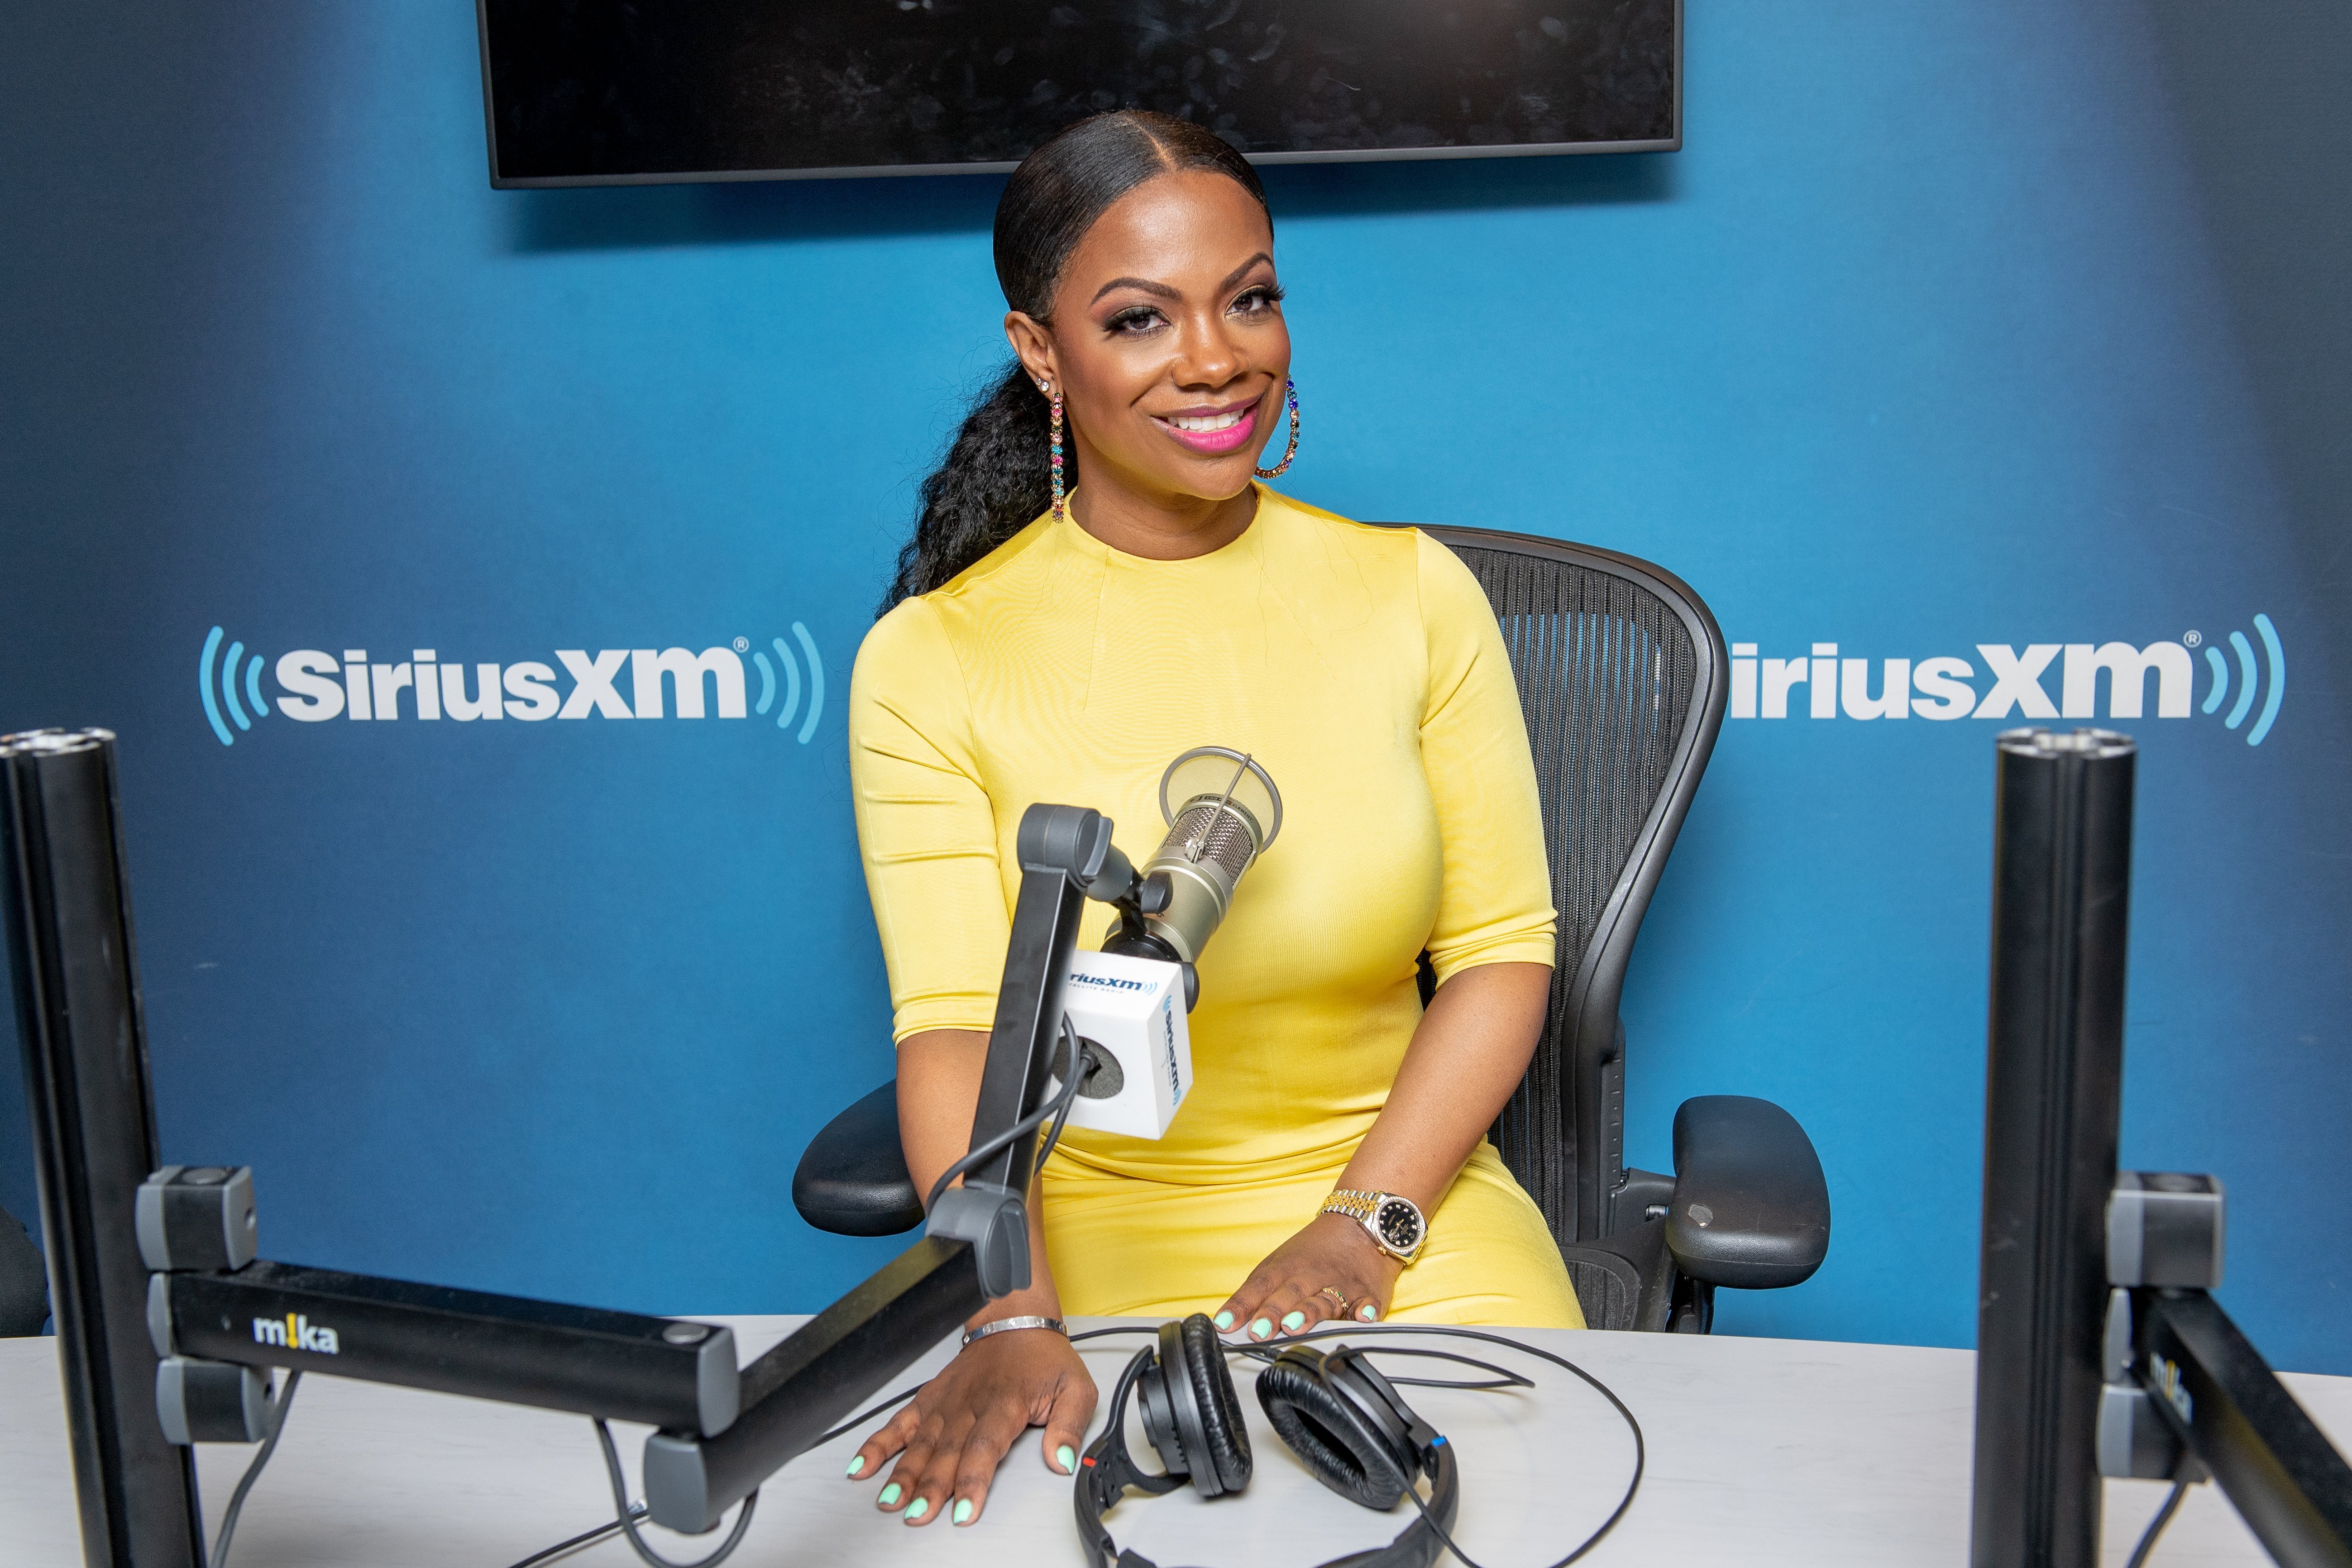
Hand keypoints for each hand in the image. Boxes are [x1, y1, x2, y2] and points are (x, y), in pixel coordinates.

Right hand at [845, 1326, 1095, 1526]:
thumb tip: (1063, 1460)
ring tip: (889, 1502)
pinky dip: (878, 1444)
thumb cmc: (1043, 1358)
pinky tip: (862, 1466)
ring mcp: (945, 1403)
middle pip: (946, 1453)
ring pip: (920, 1443)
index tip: (964, 1510)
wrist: (1014, 1320)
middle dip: (930, 1488)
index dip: (973, 1481)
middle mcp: (969, 1405)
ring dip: (903, 1474)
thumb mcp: (1075, 1387)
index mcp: (1004, 1404)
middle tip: (917, 1516)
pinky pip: (899, 1423)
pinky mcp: (929, 1400)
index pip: (985, 1448)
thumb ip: (1069, 1427)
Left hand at [1216, 1212, 1401, 1340]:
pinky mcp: (1367, 1294)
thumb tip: (1225, 1324)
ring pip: (1324, 1299)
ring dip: (1309, 1313)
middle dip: (1272, 1312)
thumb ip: (1254, 1296)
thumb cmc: (1312, 1253)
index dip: (1242, 1305)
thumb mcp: (1278, 1266)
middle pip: (1290, 1293)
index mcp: (1286, 1268)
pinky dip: (1366, 1310)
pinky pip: (1368, 1303)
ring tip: (1294, 1325)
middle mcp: (1311, 1276)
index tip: (1225, 1324)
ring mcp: (1340, 1285)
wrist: (1359, 1225)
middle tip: (1258, 1330)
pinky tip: (1363, 1316)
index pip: (1260, 1286)